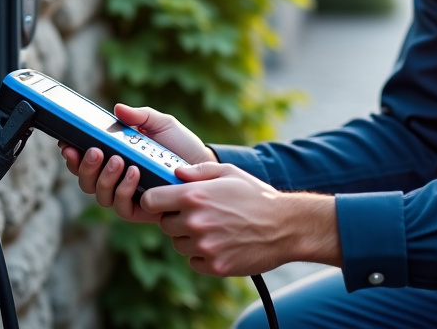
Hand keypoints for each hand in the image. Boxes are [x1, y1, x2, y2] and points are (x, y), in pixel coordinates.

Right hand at [60, 104, 215, 223]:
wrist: (204, 167)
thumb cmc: (180, 145)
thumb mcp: (161, 124)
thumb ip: (140, 116)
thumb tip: (118, 109)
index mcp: (114, 157)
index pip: (84, 160)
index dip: (71, 154)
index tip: (67, 143)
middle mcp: (115, 179)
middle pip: (85, 181)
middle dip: (84, 166)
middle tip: (94, 150)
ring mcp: (127, 196)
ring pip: (99, 195)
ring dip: (104, 177)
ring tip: (119, 160)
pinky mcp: (140, 211)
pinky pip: (121, 206)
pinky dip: (124, 189)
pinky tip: (134, 173)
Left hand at [139, 162, 340, 276]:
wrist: (286, 226)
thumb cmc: (257, 196)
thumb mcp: (229, 173)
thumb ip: (198, 170)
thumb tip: (175, 172)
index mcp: (194, 196)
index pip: (150, 201)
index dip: (155, 201)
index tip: (163, 201)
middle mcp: (194, 222)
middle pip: (165, 224)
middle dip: (176, 219)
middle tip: (199, 215)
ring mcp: (204, 246)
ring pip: (179, 244)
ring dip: (190, 238)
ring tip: (215, 228)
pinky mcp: (215, 266)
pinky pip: (194, 262)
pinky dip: (202, 256)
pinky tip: (221, 244)